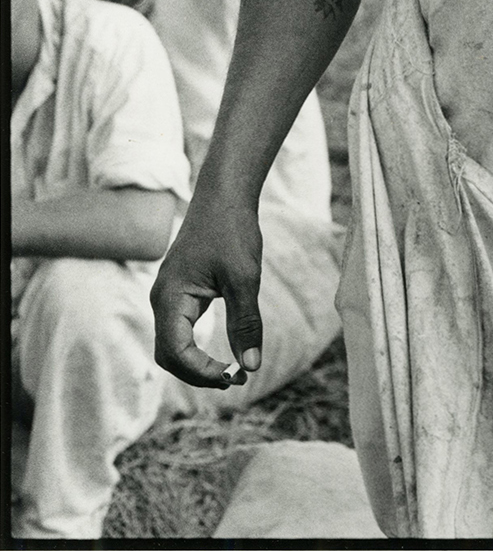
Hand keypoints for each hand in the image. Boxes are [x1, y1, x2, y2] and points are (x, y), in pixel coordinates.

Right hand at [150, 192, 264, 388]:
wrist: (224, 193)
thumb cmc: (232, 230)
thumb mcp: (244, 279)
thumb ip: (245, 323)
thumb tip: (250, 366)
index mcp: (170, 298)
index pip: (175, 352)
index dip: (202, 372)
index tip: (234, 375)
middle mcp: (161, 299)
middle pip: (169, 356)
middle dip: (198, 373)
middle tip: (235, 379)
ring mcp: (168, 295)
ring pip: (173, 345)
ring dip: (197, 363)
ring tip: (232, 371)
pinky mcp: (178, 291)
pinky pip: (179, 329)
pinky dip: (196, 348)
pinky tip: (222, 350)